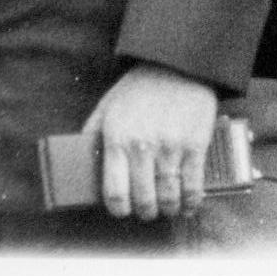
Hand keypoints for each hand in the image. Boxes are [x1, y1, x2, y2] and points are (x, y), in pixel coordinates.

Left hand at [80, 63, 219, 219]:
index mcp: (117, 140)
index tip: (123, 212)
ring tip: (167, 209)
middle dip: (145, 212)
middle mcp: (143, 147)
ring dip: (167, 209)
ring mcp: (171, 146)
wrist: (178, 63)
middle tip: (147, 212)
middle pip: (143, 198)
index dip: (118, 210)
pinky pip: (193, 182)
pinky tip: (189, 204)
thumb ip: (92, 134)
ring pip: (168, 195)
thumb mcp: (107, 106)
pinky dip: (191, 200)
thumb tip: (81, 161)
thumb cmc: (139, 86)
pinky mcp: (196, 143)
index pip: (114, 192)